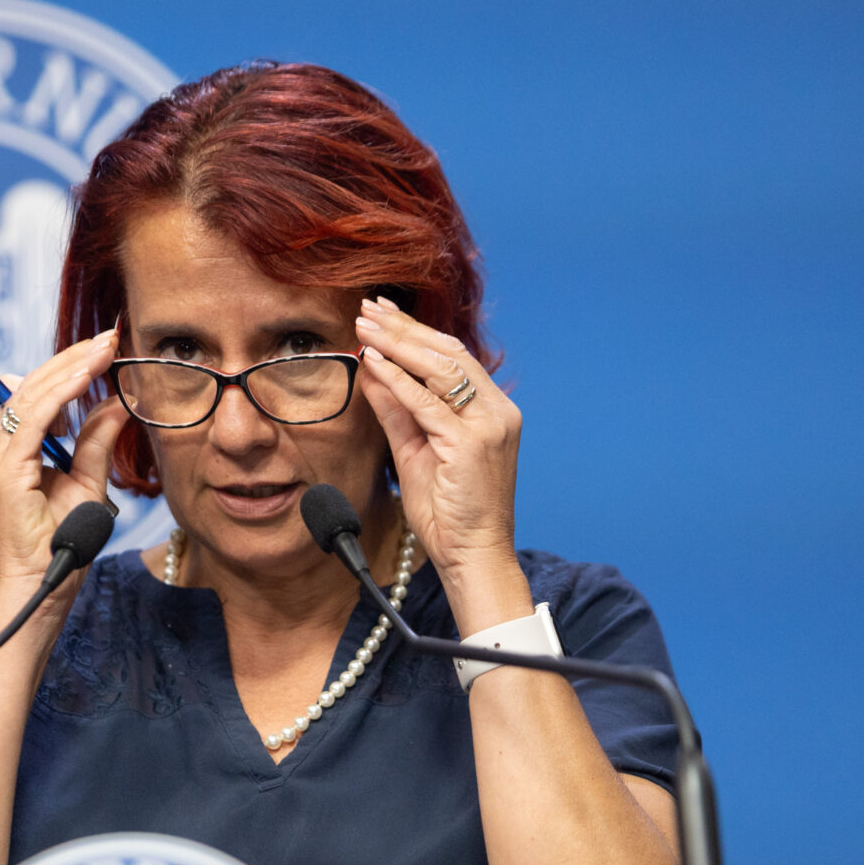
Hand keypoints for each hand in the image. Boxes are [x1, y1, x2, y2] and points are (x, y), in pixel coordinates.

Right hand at [0, 329, 130, 586]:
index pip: (33, 396)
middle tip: (108, 337)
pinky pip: (34, 418)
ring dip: (70, 367)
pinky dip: (62, 393)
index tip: (102, 349)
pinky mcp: (3, 471)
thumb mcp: (86, 486)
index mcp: (8, 454)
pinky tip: (88, 375)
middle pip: (30, 387)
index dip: (66, 367)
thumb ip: (95, 444)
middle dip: (71, 358)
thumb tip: (116, 404)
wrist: (39, 592)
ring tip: (105, 348)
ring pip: (30, 396)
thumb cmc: (60, 548)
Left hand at [354, 297, 525, 608]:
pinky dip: (398, 380)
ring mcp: (488, 426)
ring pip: (441, 369)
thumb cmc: (450, 514)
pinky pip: (428, 403)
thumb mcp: (416, 453)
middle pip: (449, 353)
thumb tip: (372, 372)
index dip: (416, 332)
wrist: (473, 557)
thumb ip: (397, 411)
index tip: (382, 314)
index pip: (453, 357)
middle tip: (368, 308)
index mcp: (492, 411)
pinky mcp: (470, 444)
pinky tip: (374, 362)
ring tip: (365, 326)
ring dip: (398, 343)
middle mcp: (498, 412)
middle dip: (404, 328)